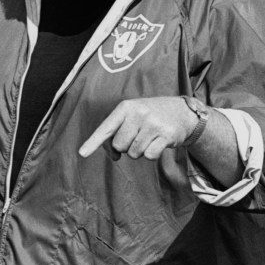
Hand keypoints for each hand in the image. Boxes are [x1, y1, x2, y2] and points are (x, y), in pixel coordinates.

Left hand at [79, 97, 196, 159]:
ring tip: (149, 137)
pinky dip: (152, 154)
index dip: (93, 142)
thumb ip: (117, 133)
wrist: (181, 112)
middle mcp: (139, 113)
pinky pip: (149, 156)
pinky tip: (158, 142)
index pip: (106, 127)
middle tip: (139, 134)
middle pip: (119, 145)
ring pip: (134, 153)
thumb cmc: (149, 116)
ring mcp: (153, 124)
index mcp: (126, 107)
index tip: (82, 153)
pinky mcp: (166, 135)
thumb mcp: (132, 116)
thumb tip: (113, 156)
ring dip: (140, 150)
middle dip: (127, 145)